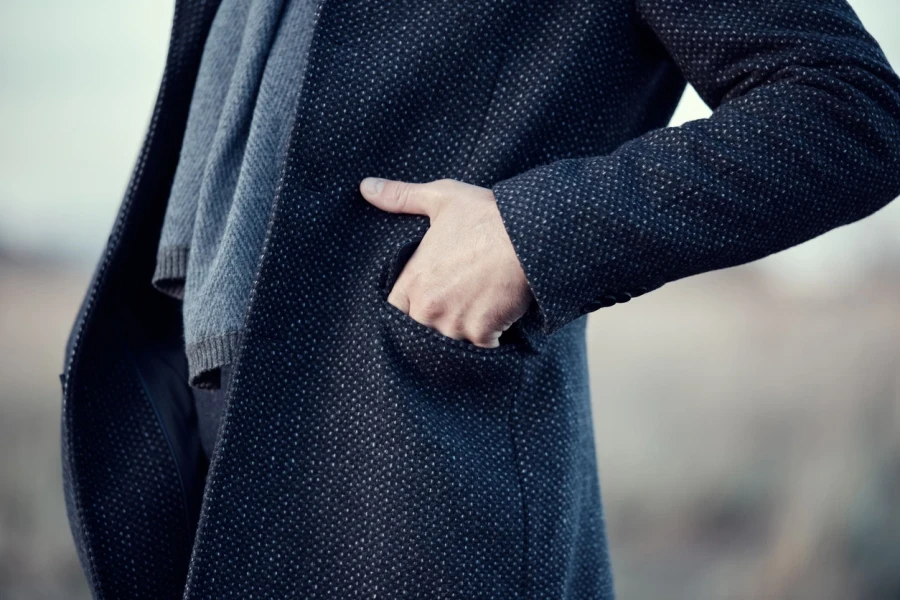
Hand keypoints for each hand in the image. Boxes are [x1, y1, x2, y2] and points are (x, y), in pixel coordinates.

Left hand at [359, 177, 533, 347]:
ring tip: (476, 310)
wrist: (529, 236)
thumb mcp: (440, 199)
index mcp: (414, 281)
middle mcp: (428, 308)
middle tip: (457, 302)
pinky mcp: (482, 334)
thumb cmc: (485, 216)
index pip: (395, 309)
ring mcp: (455, 324)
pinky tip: (495, 320)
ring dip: (461, 331)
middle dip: (436, 320)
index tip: (426, 296)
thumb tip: (366, 187)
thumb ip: (401, 197)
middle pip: (421, 329)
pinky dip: (486, 339)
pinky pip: (478, 348)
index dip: (409, 305)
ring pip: (450, 340)